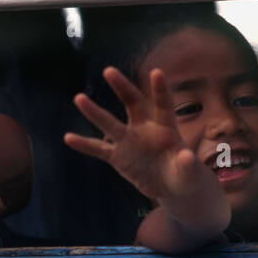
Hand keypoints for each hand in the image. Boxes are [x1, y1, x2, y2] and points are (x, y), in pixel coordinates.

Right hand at [66, 66, 227, 226]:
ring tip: (78, 98)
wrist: (169, 187)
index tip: (156, 72)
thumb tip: (186, 156)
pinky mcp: (117, 156)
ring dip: (94, 112)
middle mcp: (145, 128)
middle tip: (109, 71)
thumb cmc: (184, 175)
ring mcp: (129, 141)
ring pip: (109, 124)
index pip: (163, 105)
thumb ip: (187, 165)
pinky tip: (68, 138)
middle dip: (121, 87)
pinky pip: (98, 149)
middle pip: (132, 104)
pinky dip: (84, 144)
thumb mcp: (190, 174)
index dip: (159, 89)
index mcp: (166, 128)